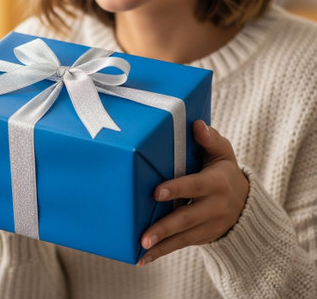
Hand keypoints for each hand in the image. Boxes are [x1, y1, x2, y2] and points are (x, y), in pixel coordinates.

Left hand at [137, 120, 248, 266]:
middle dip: (165, 227)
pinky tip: (143, 260)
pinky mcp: (201, 237)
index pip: (195, 186)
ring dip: (161, 245)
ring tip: (141, 250)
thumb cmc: (224, 170)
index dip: (177, 189)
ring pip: (183, 237)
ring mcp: (208, 225)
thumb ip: (210, 139)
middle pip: (187, 218)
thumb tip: (196, 125)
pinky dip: (163, 253)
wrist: (245, 203)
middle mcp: (214, 207)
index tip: (157, 192)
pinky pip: (181, 246)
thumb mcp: (223, 152)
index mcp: (217, 183)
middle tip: (144, 236)